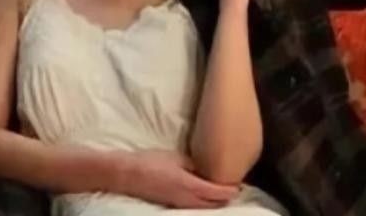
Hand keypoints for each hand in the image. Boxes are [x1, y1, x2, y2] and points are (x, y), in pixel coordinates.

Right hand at [120, 150, 239, 208]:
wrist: (127, 175)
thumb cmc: (151, 162)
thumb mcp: (176, 158)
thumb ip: (193, 165)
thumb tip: (205, 168)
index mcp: (190, 186)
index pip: (217, 193)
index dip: (230, 190)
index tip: (238, 185)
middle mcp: (187, 199)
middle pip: (214, 205)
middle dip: (225, 199)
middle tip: (233, 188)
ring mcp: (179, 204)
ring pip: (203, 207)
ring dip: (214, 202)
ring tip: (220, 192)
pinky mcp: (171, 205)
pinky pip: (193, 207)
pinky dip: (203, 202)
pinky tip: (202, 195)